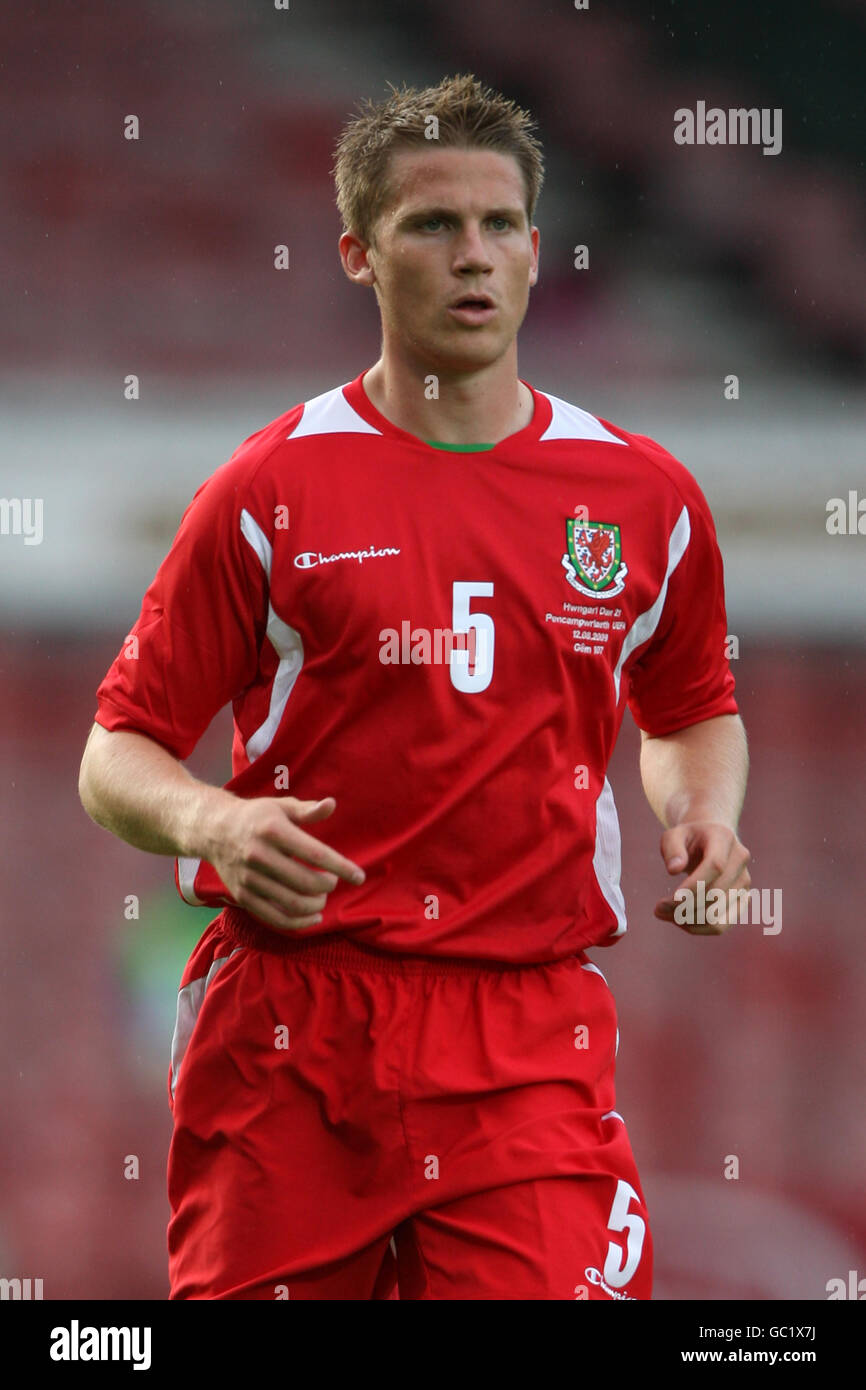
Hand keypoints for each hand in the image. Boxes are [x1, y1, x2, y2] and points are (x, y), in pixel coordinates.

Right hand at [207, 795, 364, 932]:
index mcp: (273, 830)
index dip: (341, 867)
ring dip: (316, 905)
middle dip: (328, 886)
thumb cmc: (256, 816)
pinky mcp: (242, 895)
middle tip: (332, 882)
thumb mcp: (281, 806)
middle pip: (306, 882)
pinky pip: (274, 918)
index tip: (359, 876)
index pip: (316, 854)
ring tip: (322, 897)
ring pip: (292, 903)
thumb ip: (308, 810)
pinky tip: (313, 917)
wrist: (214, 830)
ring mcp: (249, 878)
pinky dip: (298, 923)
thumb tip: (332, 805)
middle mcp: (259, 855)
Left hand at [654, 821, 750, 934]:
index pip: (715, 866)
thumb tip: (674, 870)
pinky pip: (722, 925)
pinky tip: (678, 920)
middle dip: (684, 906)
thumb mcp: (674, 835)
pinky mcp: (741, 900)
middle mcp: (740, 860)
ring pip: (718, 915)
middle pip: (716, 893)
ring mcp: (744, 882)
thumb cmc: (688, 839)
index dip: (695, 885)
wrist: (711, 840)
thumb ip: (672, 848)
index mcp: (724, 838)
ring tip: (664, 913)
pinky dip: (698, 928)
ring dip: (687, 920)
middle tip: (658, 908)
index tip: (672, 898)